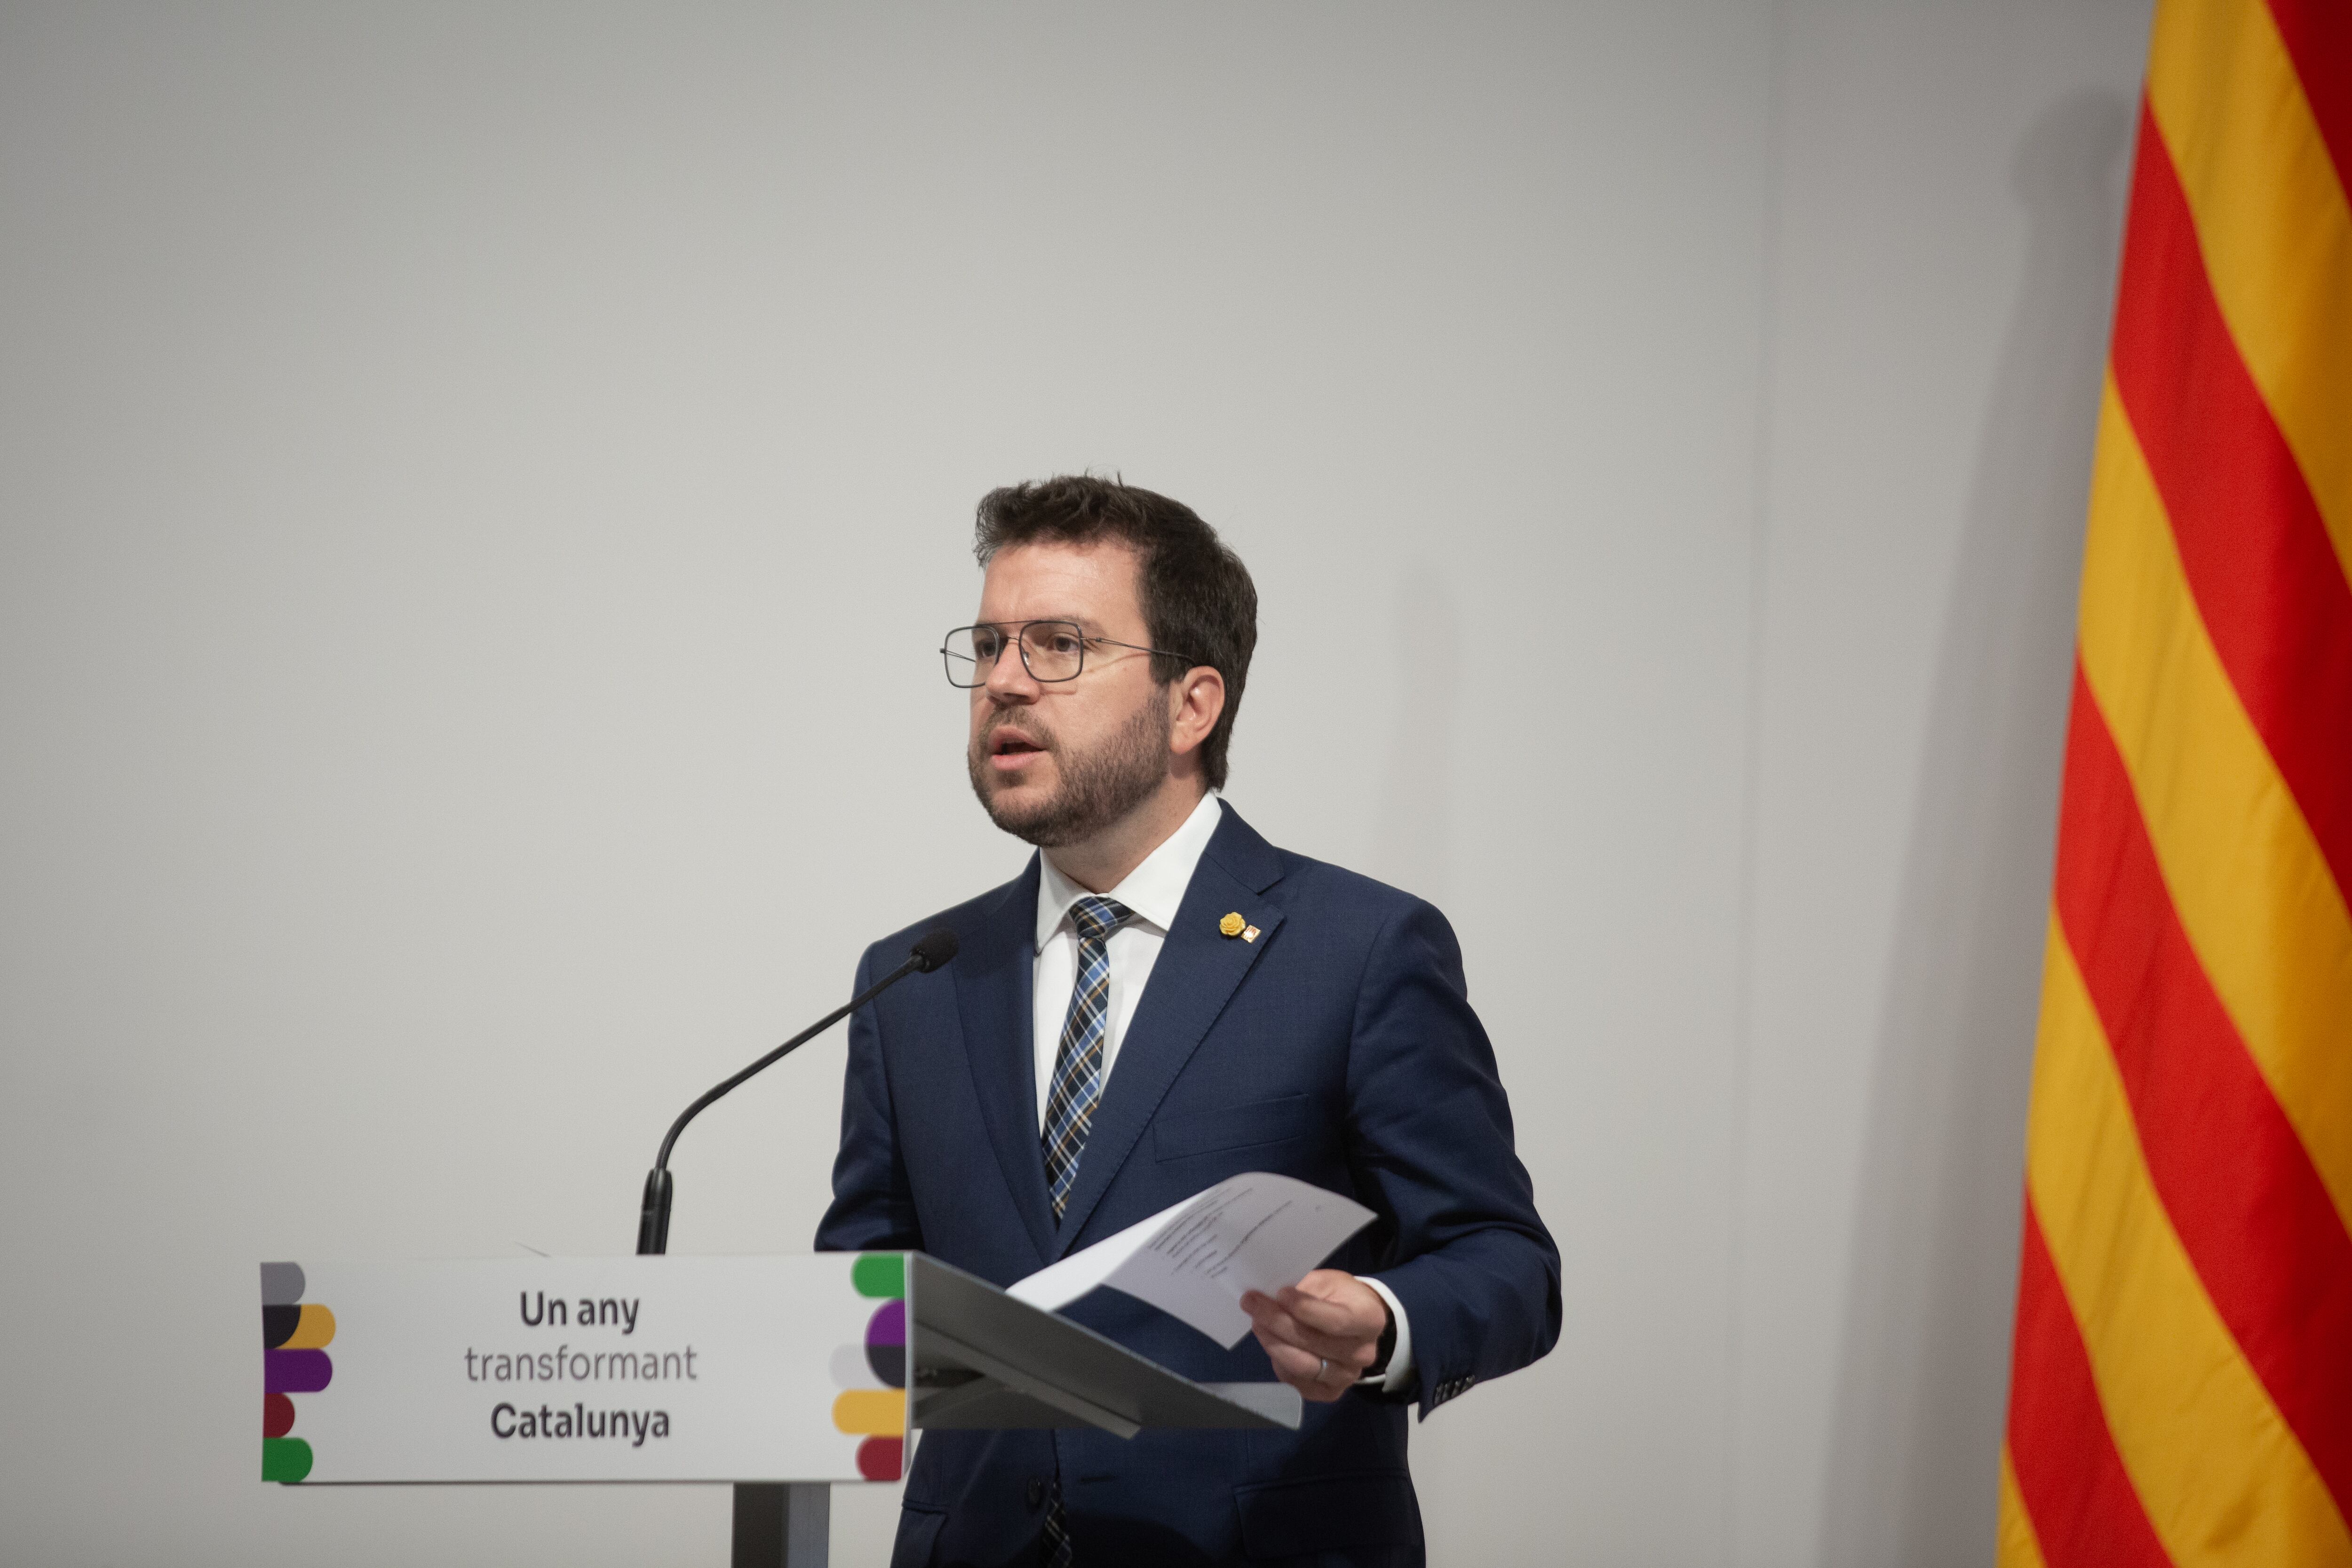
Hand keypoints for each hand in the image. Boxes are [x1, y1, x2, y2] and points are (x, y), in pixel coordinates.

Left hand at [1240, 1269, 1388, 1403]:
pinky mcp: (1329, 1392)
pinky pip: (1296, 1381)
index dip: (1304, 1309)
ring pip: (1302, 1366)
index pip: (1335, 1321)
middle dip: (1277, 1322)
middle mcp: (1362, 1354)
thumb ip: (1306, 1291)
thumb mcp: (1329, 1282)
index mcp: (1368, 1320)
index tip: (1280, 1293)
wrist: (1356, 1324)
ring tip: (1257, 1322)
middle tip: (1252, 1303)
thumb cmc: (1341, 1297)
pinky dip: (1279, 1362)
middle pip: (1313, 1343)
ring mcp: (1347, 1377)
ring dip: (1273, 1342)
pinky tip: (1271, 1341)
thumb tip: (1273, 1299)